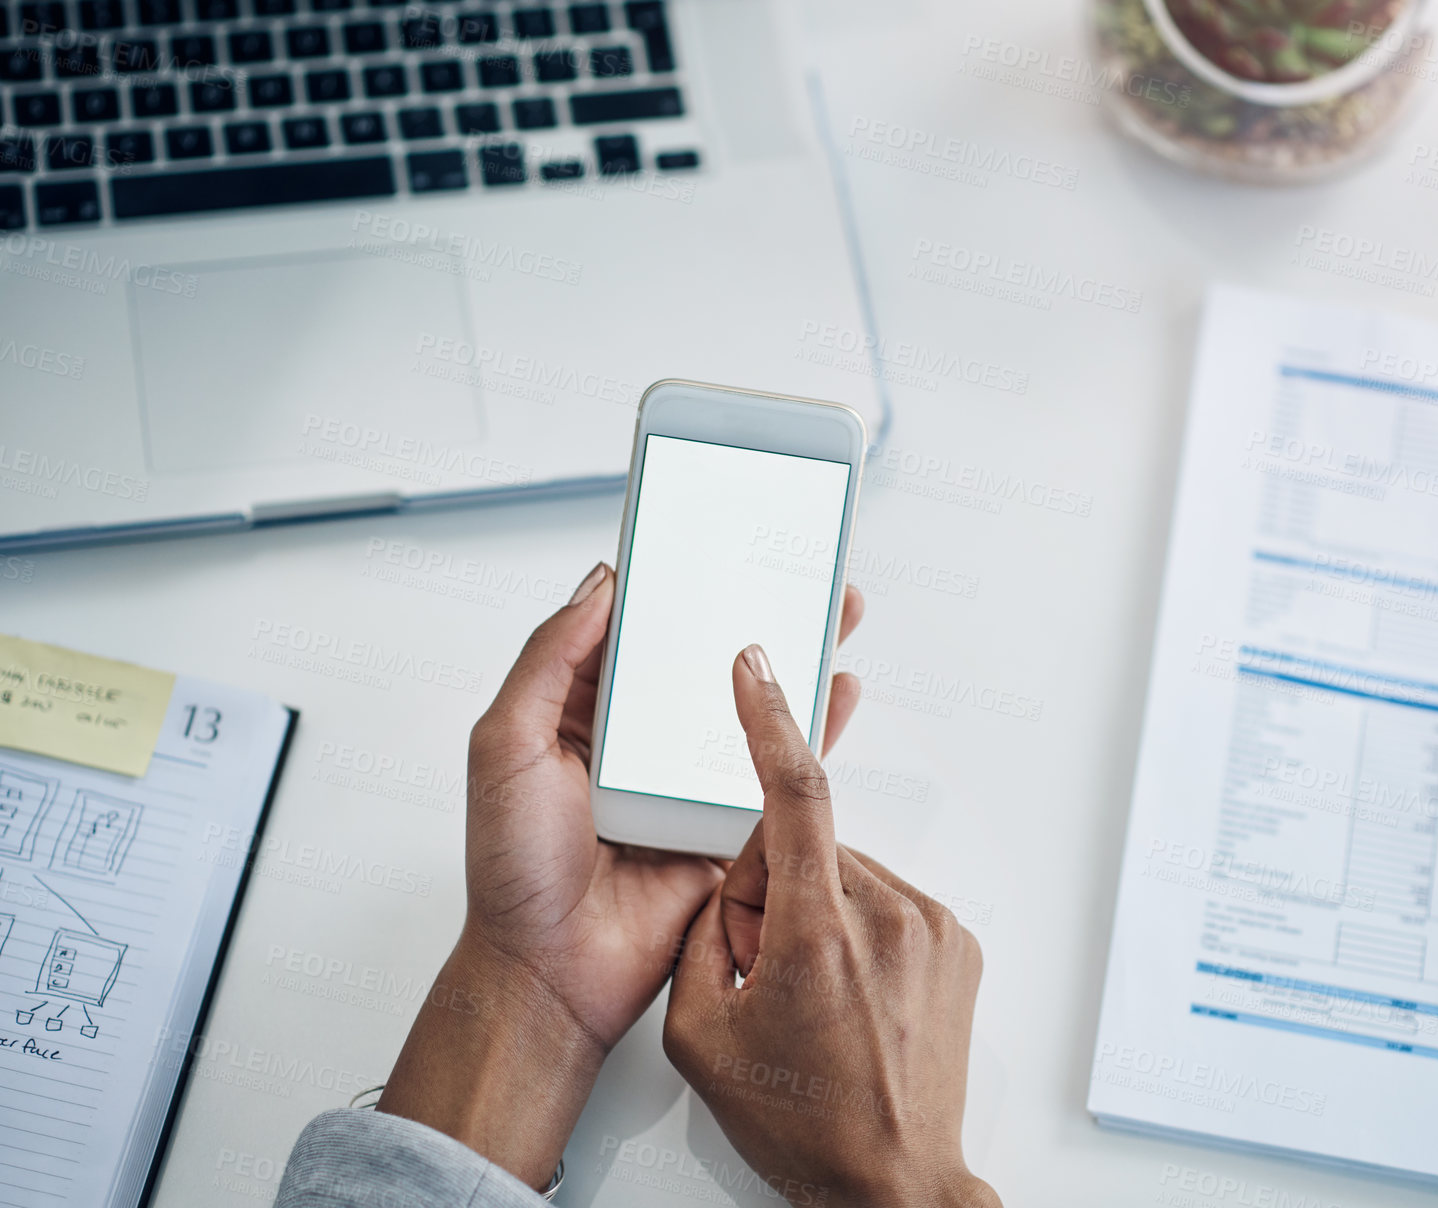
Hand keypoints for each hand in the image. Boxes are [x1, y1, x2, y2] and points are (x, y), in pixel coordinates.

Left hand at [378, 564, 865, 1187]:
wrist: (552, 973)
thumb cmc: (513, 869)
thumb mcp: (505, 747)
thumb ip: (547, 663)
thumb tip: (599, 586)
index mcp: (583, 710)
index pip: (635, 628)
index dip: (671, 583)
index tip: (710, 536)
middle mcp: (641, 737)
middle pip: (705, 657)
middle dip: (750, 608)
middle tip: (792, 560)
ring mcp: (689, 778)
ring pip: (751, 703)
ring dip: (795, 657)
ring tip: (834, 608)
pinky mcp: (729, 823)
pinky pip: (777, 769)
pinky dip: (814, 730)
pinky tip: (841, 693)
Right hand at [664, 645, 999, 1207]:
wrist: (894, 1184)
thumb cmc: (803, 1123)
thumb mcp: (701, 1035)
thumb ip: (706, 933)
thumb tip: (736, 883)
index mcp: (820, 932)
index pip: (795, 796)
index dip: (770, 721)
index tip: (756, 667)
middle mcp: (889, 915)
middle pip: (807, 848)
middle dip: (772, 889)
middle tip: (768, 971)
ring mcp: (934, 927)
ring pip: (847, 873)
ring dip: (818, 910)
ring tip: (817, 997)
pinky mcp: (959, 941)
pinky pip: (888, 900)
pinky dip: (860, 928)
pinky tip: (853, 995)